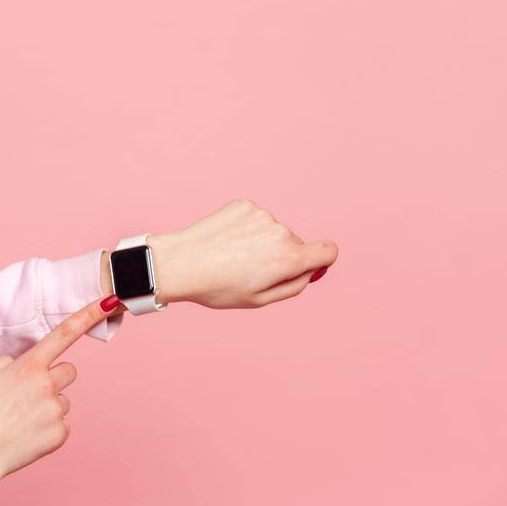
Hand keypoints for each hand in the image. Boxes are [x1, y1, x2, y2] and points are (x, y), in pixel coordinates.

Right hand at [0, 296, 117, 480]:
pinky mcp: (59, 434)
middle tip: (28, 396)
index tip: (110, 302)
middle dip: (54, 379)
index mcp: (26, 367)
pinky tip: (26, 436)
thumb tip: (18, 365)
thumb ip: (3, 364)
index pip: (63, 334)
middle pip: (69, 371)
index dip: (88, 315)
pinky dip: (47, 430)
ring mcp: (55, 411)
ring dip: (47, 407)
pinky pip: (61, 425)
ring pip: (63, 401)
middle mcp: (46, 385)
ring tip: (20, 422)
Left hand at [149, 198, 337, 308]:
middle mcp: (281, 232)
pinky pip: (255, 219)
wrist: (178, 264)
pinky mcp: (245, 205)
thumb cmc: (217, 288)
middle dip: (280, 257)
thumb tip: (313, 270)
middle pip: (295, 244)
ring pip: (272, 231)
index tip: (308, 266)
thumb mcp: (258, 300)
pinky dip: (245, 229)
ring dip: (259, 242)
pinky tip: (225, 241)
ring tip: (230, 257)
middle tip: (247, 271)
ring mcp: (263, 216)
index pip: (329, 251)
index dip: (321, 260)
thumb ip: (293, 286)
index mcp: (289, 259)